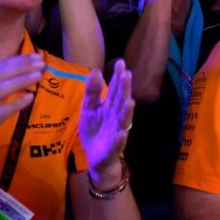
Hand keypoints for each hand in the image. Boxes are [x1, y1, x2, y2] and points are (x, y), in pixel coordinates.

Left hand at [79, 59, 134, 186]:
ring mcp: (117, 130)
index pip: (115, 89)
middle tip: (127, 74)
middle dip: (124, 89)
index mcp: (110, 106)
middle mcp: (116, 116)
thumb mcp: (89, 108)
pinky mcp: (114, 146)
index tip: (120, 63)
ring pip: (123, 119)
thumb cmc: (95, 130)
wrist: (95, 156)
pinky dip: (120, 138)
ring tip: (130, 101)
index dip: (118, 77)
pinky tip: (122, 133)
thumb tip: (95, 70)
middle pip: (120, 101)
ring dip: (127, 112)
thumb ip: (92, 91)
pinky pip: (118, 142)